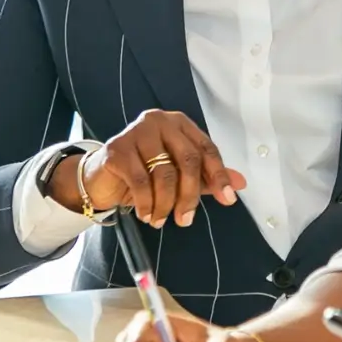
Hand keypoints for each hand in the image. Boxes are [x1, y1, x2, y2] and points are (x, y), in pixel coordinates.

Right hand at [47, 109, 247, 228]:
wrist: (101, 177)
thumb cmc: (143, 173)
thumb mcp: (178, 175)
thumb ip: (207, 177)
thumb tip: (240, 184)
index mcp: (178, 124)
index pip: (206, 148)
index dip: (219, 175)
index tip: (228, 199)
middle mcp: (159, 121)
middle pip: (188, 160)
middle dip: (190, 195)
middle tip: (185, 220)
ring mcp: (136, 132)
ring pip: (164, 174)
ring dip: (165, 204)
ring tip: (161, 220)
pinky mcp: (117, 149)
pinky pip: (140, 182)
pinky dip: (146, 204)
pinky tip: (146, 214)